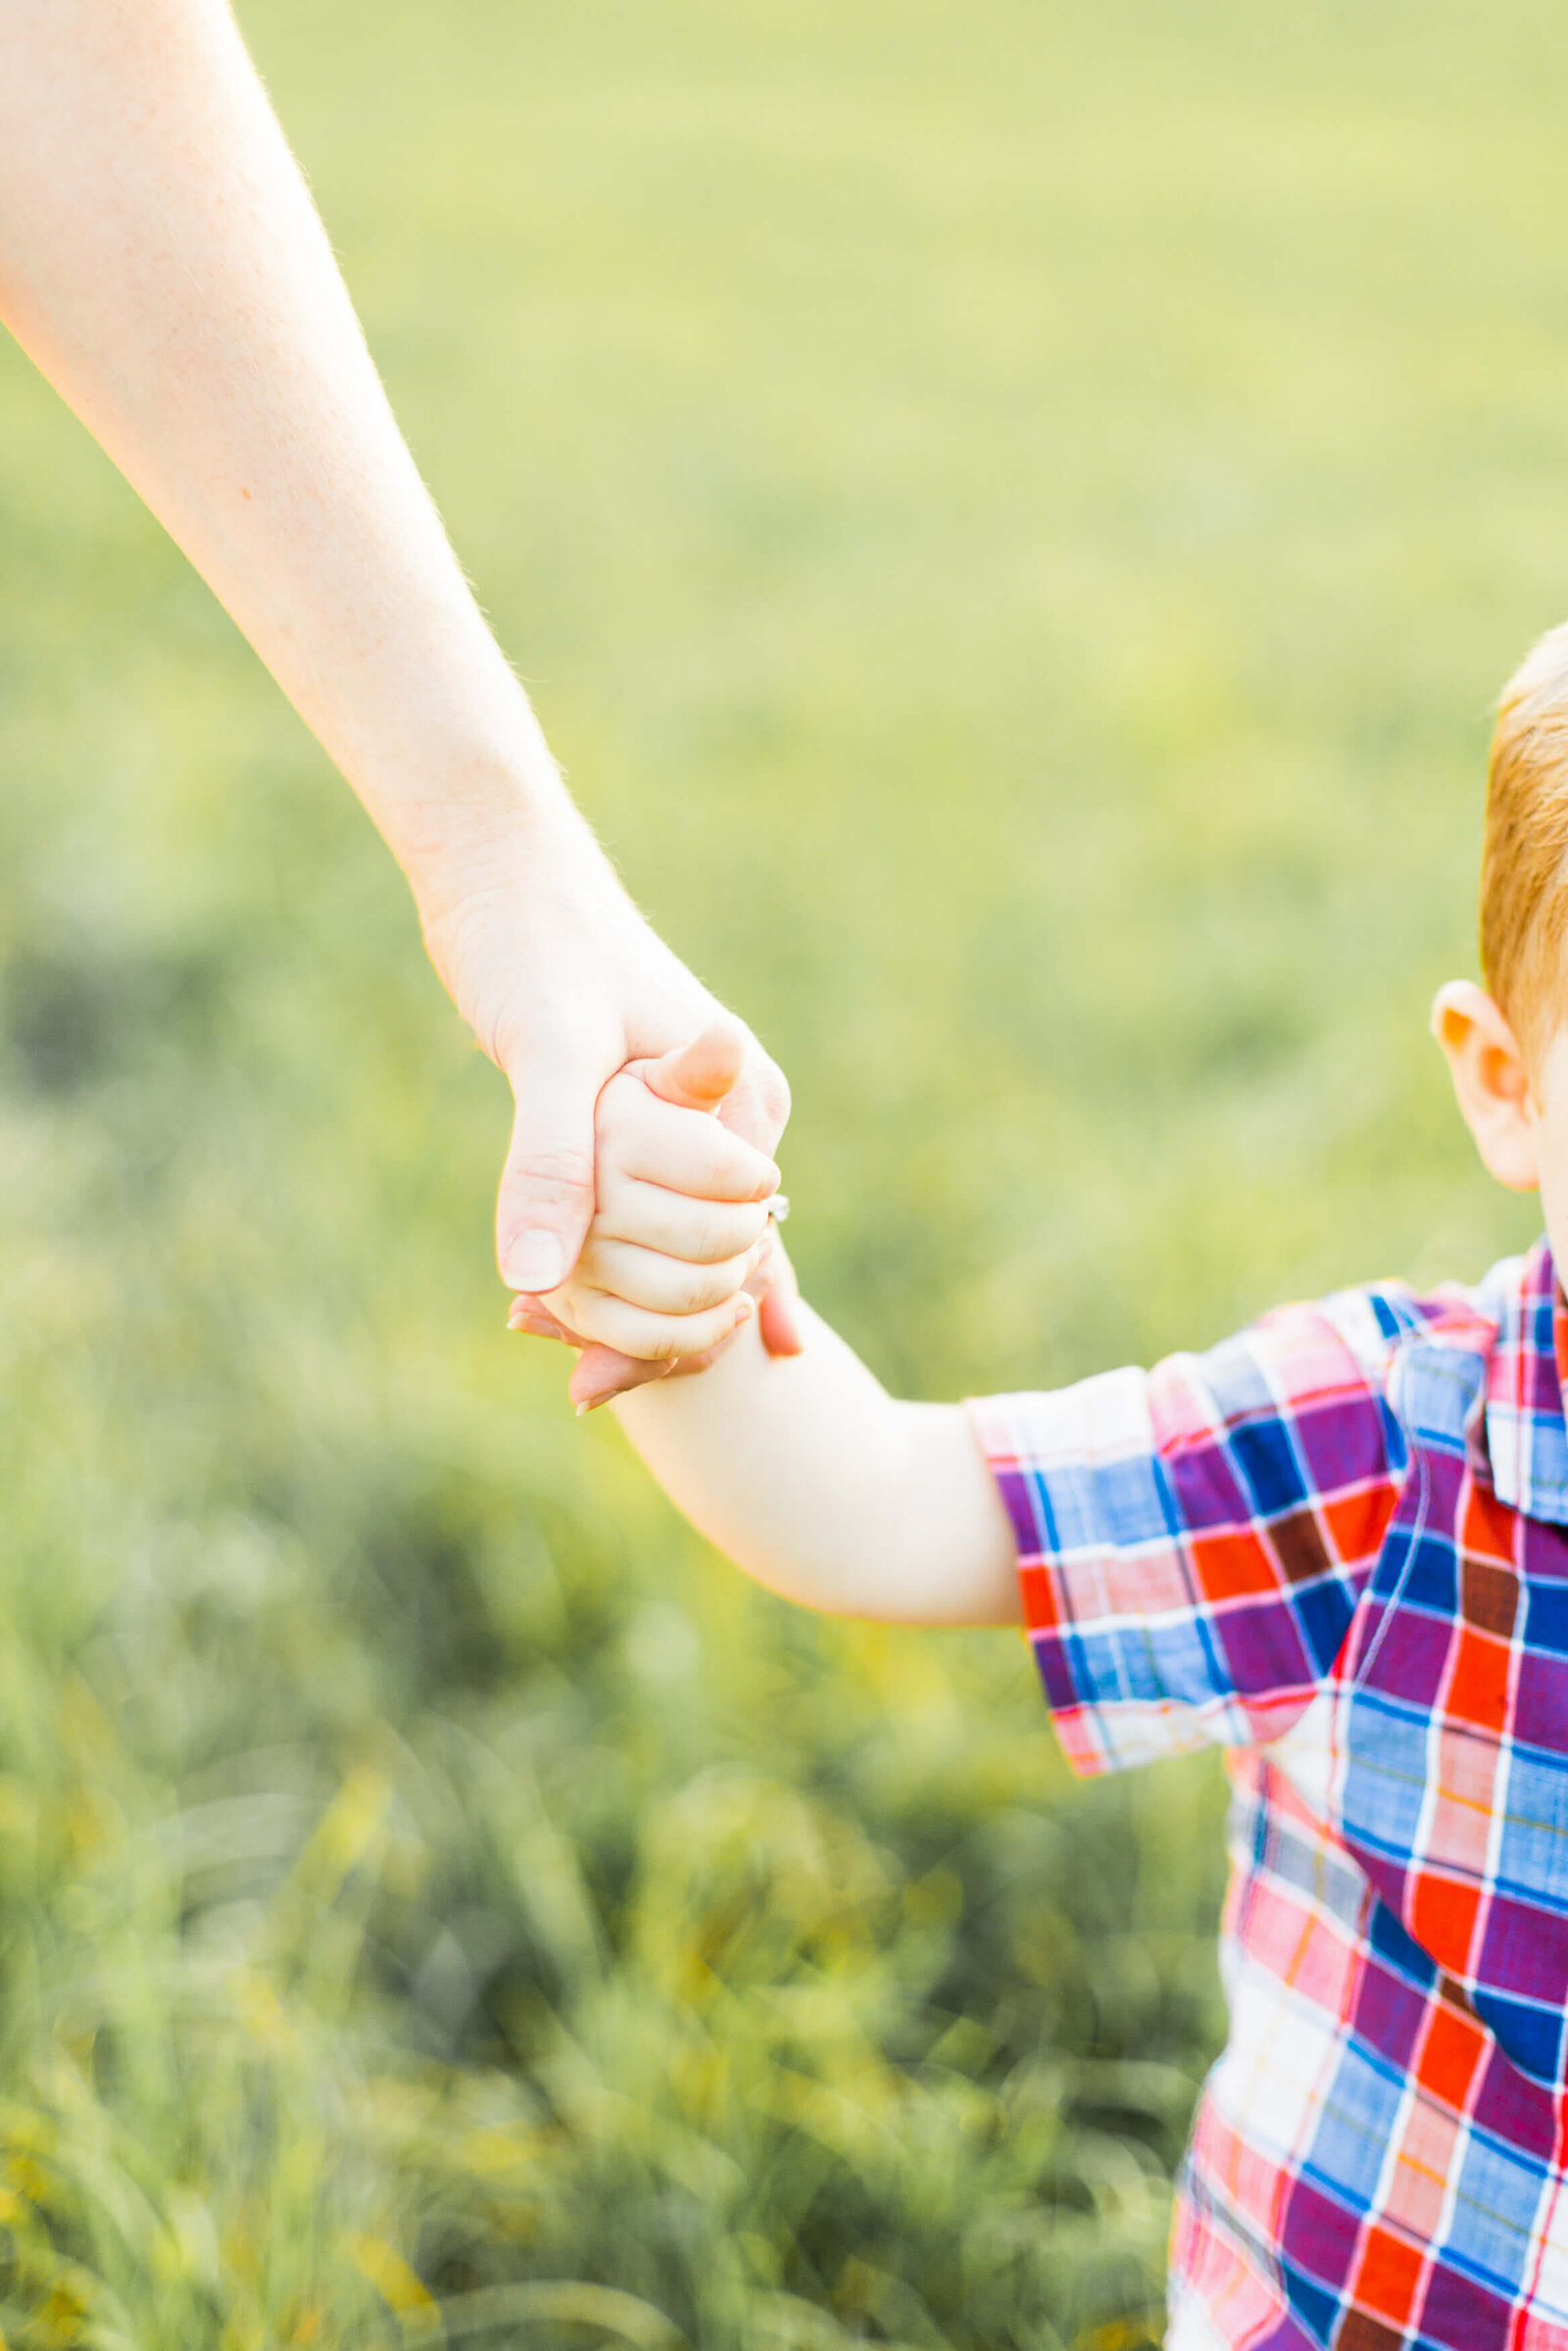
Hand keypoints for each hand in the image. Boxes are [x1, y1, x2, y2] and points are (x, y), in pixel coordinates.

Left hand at [417, 806, 802, 1391]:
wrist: (503, 864)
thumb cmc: (533, 938)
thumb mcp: (543, 1049)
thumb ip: (550, 1160)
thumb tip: (540, 1276)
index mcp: (741, 1098)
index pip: (735, 1247)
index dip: (678, 1322)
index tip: (599, 1381)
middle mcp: (734, 1111)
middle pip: (712, 1254)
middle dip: (654, 1323)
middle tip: (581, 1390)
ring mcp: (696, 1114)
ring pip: (677, 1238)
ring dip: (628, 1300)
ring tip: (574, 1377)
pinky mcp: (647, 1114)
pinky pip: (643, 1209)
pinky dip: (610, 1260)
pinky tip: (567, 1317)